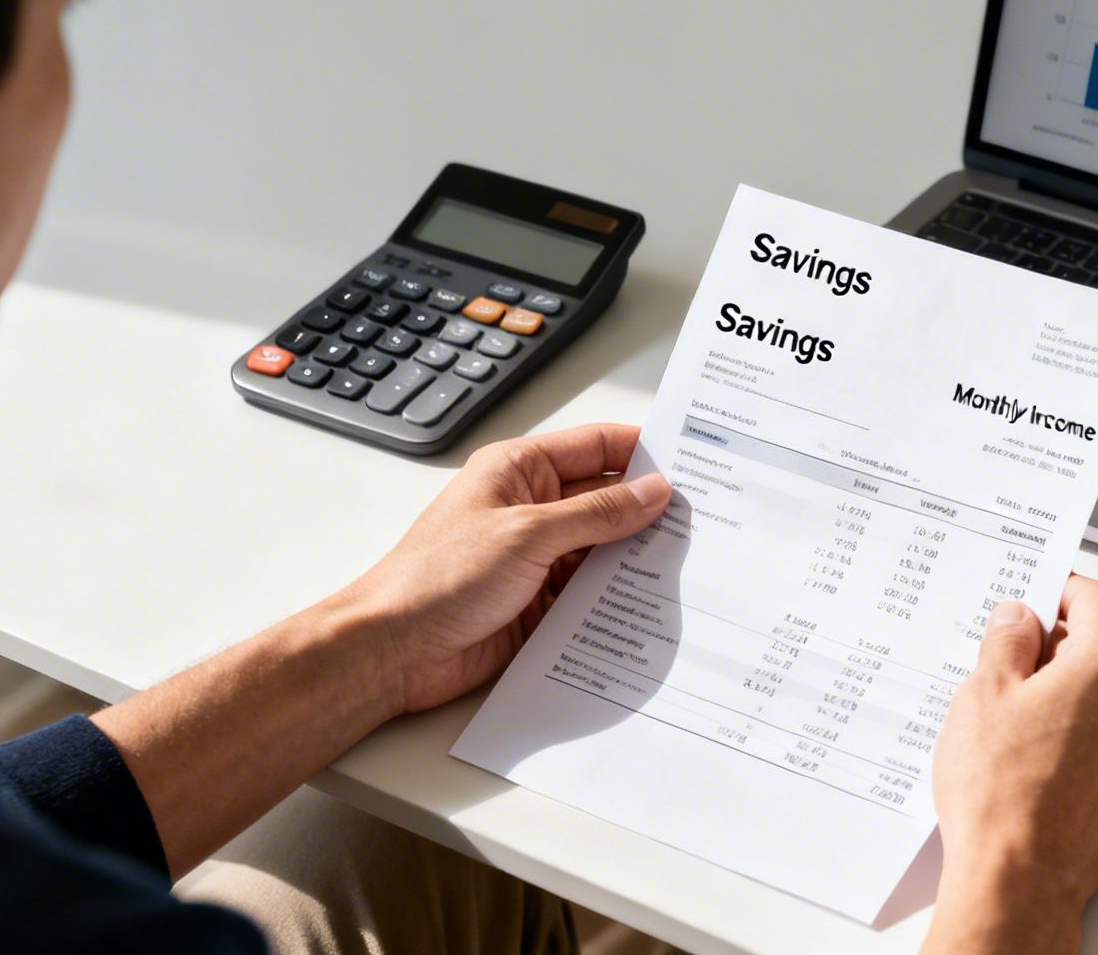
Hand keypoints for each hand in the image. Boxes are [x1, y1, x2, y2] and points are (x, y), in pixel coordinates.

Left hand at [344, 423, 670, 715]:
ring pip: (605, 549)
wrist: (392, 651)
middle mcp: (532, 509)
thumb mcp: (527, 534)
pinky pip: (592, 592)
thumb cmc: (436, 578)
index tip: (694, 460)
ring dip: (637, 557)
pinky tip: (651, 603)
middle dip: (650, 509)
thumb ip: (596, 514)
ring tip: (691, 561)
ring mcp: (538, 558)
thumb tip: (653, 493)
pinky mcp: (541, 603)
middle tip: (705, 518)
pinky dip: (619, 596)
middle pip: (607, 499)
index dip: (644, 450)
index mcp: (520, 471)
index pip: (596, 446)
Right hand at [924, 575, 1097, 954]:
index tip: (1035, 598)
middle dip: (1058, 649)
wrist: (1021, 879)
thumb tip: (1020, 619)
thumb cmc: (1003, 794)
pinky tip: (1035, 760)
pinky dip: (1080, 738)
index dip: (1059, 591)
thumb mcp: (984, 693)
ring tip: (1014, 726)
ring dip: (1069, 696)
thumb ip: (1007, 641)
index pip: (1094, 599)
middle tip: (1006, 666)